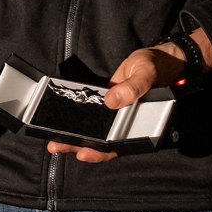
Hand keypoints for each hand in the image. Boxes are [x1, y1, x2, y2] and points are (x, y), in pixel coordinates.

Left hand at [46, 38, 200, 163]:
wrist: (156, 59)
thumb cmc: (156, 68)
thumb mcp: (145, 74)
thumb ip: (132, 88)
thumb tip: (111, 101)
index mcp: (137, 126)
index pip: (117, 146)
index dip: (100, 152)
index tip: (83, 152)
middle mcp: (124, 124)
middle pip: (100, 142)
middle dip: (77, 146)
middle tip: (56, 145)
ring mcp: (114, 115)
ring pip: (93, 131)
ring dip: (74, 135)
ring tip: (54, 139)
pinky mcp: (106, 104)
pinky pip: (91, 115)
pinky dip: (77, 118)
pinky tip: (62, 120)